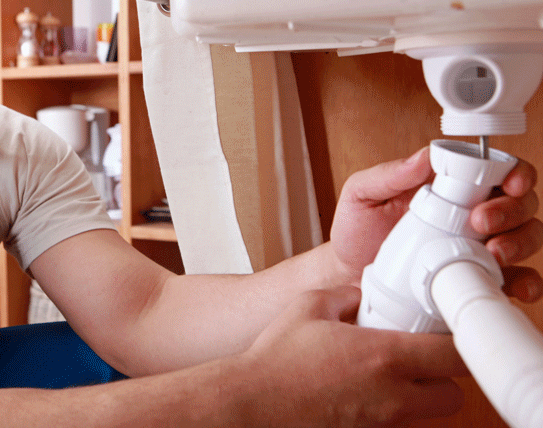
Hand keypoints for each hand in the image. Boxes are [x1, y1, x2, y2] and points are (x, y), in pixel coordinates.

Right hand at [238, 286, 465, 426]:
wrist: (253, 403)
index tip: (445, 331)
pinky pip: (396, 424)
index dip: (457, 342)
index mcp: (383, 357)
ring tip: (385, 377)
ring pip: (426, 414)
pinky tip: (362, 393)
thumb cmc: (276, 359)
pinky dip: (389, 410)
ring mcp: (382, 423)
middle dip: (442, 376)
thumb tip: (358, 297)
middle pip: (453, 395)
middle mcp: (392, 397)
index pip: (453, 355)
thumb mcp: (309, 307)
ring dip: (417, 396)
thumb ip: (344, 296)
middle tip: (419, 358)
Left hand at [329, 147, 542, 301]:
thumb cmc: (355, 233)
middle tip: (481, 222)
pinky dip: (526, 283)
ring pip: (527, 237)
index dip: (514, 172)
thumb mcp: (361, 195)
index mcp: (449, 187)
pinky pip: (517, 280)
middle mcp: (472, 214)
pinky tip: (514, 288)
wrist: (346, 277)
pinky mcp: (479, 279)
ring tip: (493, 253)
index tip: (508, 182)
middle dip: (512, 210)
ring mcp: (479, 247)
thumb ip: (388, 174)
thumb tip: (424, 156)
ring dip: (520, 243)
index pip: (496, 170)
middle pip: (520, 203)